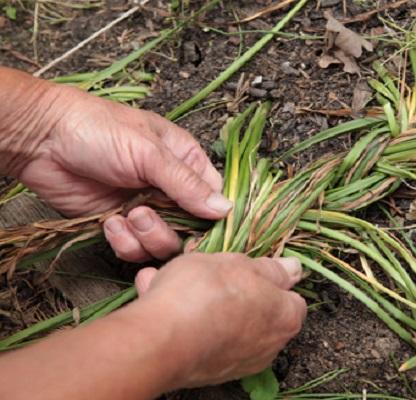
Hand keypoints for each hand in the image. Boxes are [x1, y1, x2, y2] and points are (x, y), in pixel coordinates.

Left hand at [4, 72, 230, 261]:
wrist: (42, 139)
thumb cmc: (98, 130)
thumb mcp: (149, 153)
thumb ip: (187, 184)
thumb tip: (225, 209)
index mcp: (185, 163)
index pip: (213, 198)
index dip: (211, 217)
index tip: (202, 229)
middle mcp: (168, 189)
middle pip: (191, 228)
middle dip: (170, 230)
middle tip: (145, 214)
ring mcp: (145, 209)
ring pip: (164, 244)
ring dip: (146, 237)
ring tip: (126, 216)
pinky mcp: (120, 226)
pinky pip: (135, 249)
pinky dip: (124, 243)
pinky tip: (109, 222)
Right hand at [132, 253, 306, 387]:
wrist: (160, 342)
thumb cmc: (204, 294)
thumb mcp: (239, 263)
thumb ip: (269, 268)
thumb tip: (293, 268)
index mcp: (284, 317)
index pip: (291, 298)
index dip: (270, 280)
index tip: (248, 270)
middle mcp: (268, 346)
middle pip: (256, 310)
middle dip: (233, 290)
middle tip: (209, 271)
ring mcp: (239, 363)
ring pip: (222, 322)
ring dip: (202, 302)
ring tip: (173, 279)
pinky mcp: (208, 372)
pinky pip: (200, 337)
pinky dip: (185, 320)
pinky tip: (158, 296)